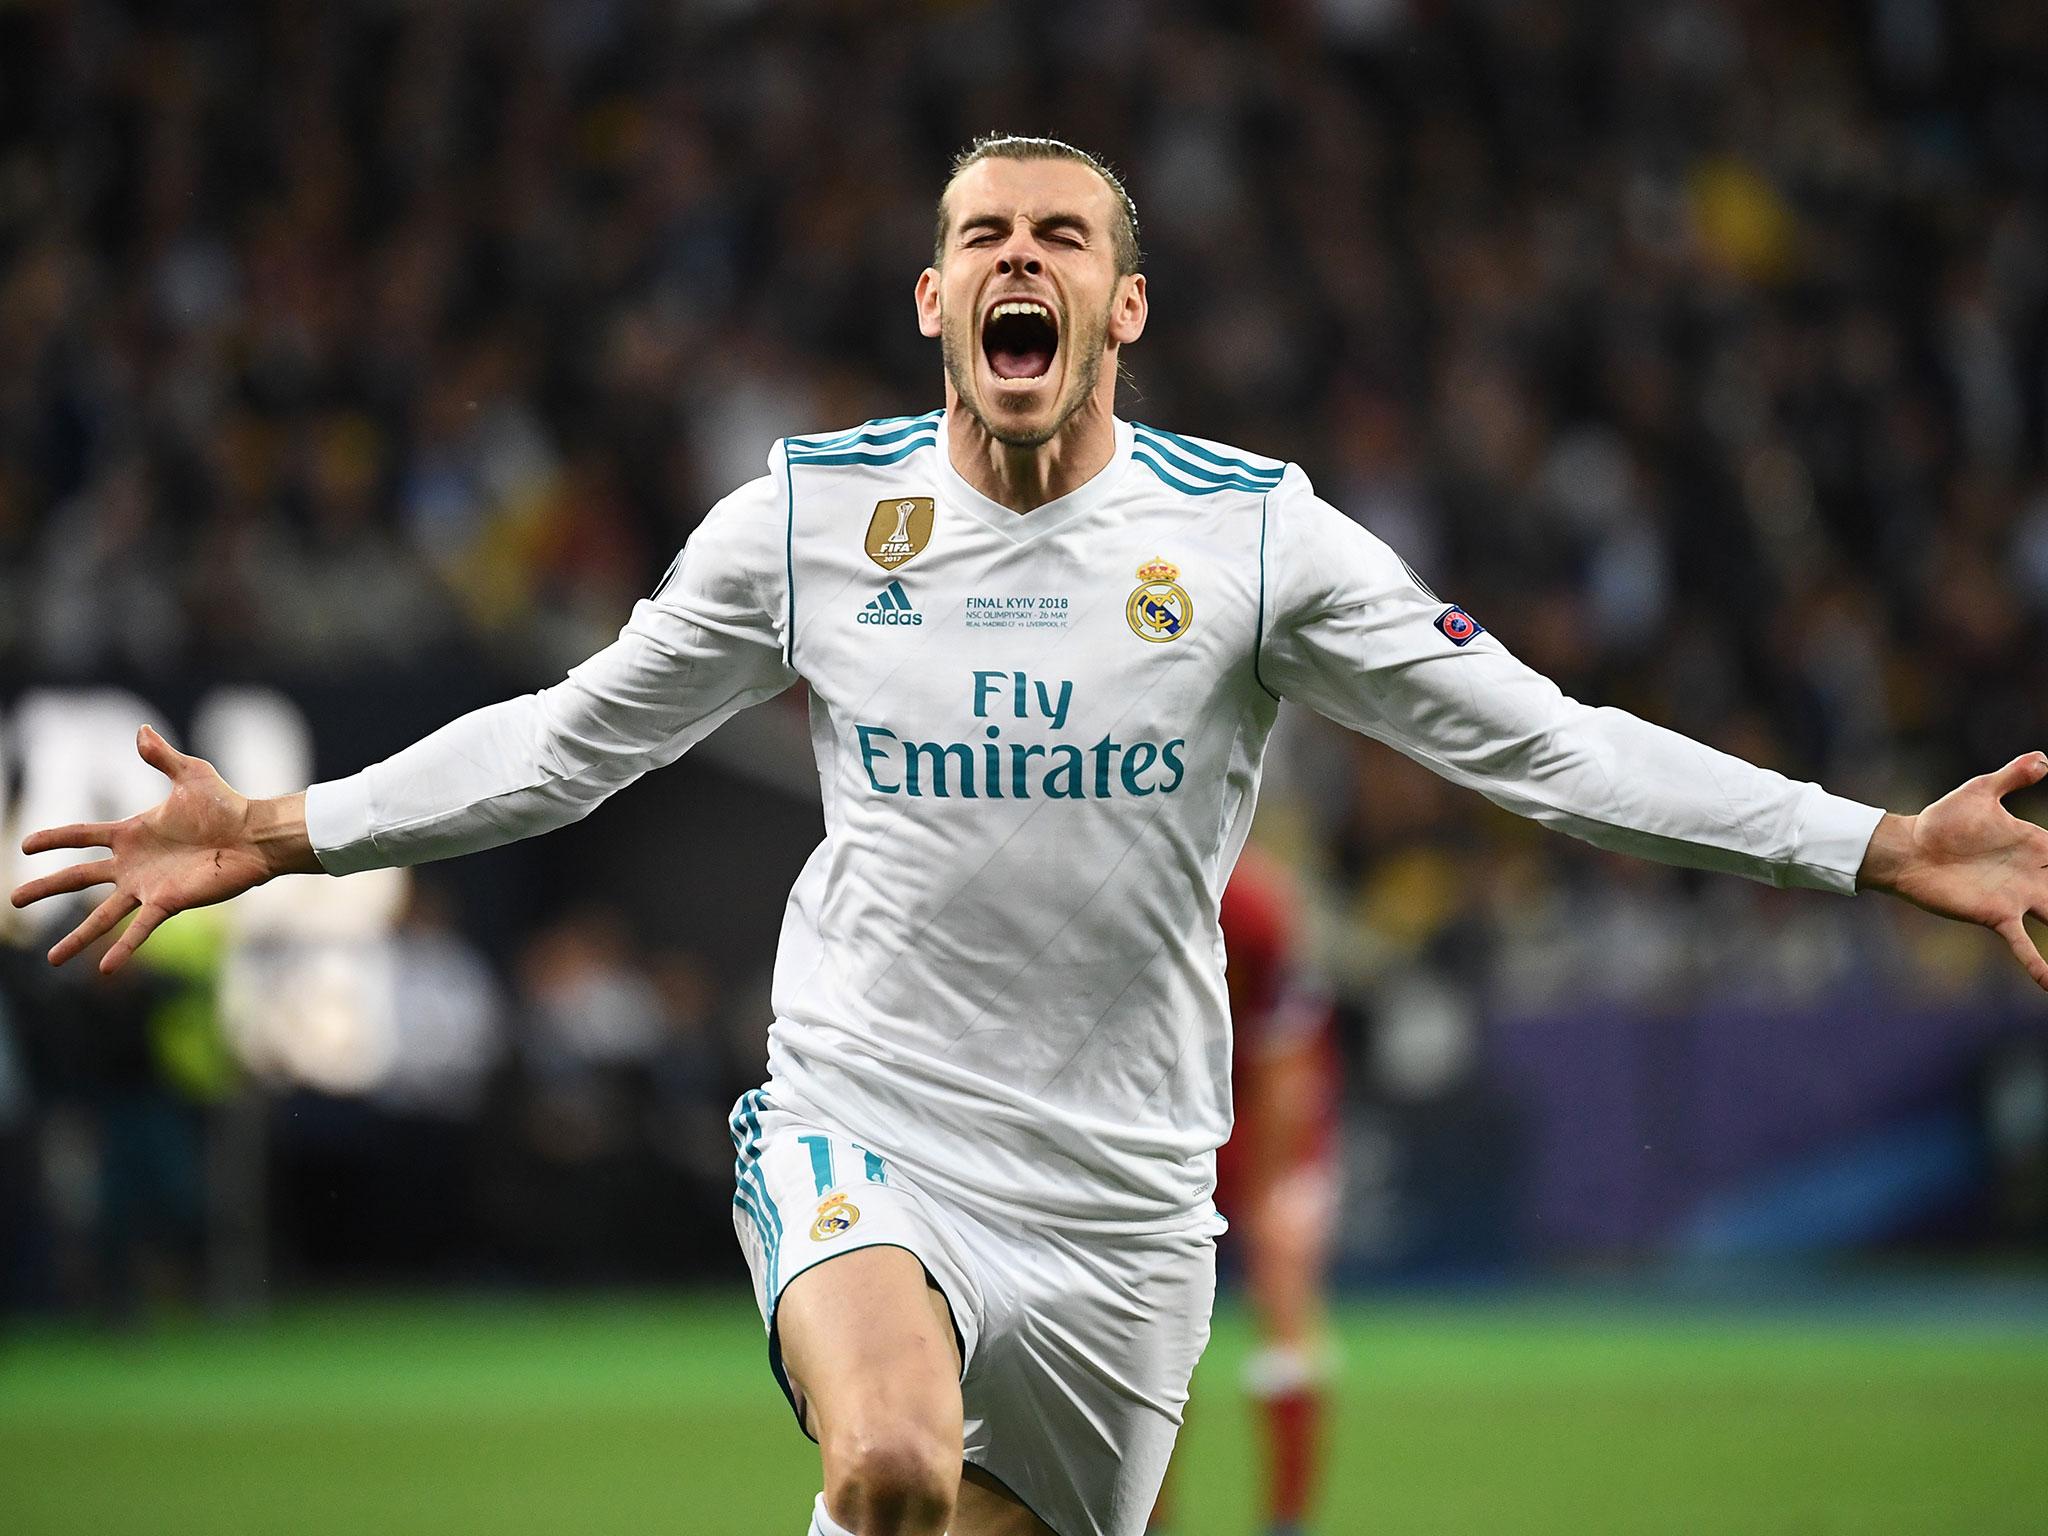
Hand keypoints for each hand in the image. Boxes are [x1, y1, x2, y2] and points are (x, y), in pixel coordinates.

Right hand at [8, 726, 318, 973]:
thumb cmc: (226, 804)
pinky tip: (104, 969)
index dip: (54, 839)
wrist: (254, 835)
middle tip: (14, 902)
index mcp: (131, 834)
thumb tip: (141, 730)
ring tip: (53, 960)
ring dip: (78, 937)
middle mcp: (133, 864)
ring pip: (102, 915)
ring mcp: (148, 886)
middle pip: (78, 878)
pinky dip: (122, 949)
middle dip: (46, 889)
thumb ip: (162, 756)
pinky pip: (139, 929)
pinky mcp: (168, 903)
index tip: (25, 846)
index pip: (81, 836)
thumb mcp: (190, 774)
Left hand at [1858, 752, 2047, 990]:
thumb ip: (2012, 776)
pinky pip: (2023, 946)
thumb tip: (2044, 759)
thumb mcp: (1980, 792)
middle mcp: (2037, 876)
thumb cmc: (1943, 819)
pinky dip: (2038, 965)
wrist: (1908, 849)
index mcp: (2040, 847)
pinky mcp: (1997, 916)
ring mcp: (2020, 899)